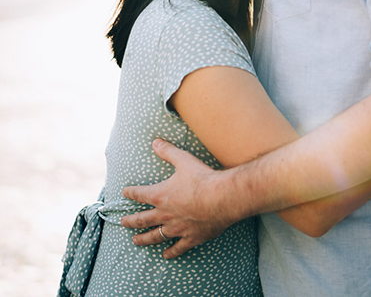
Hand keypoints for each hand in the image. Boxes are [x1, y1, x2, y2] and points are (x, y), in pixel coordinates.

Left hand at [121, 139, 234, 258]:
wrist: (221, 198)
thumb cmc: (203, 178)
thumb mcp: (184, 160)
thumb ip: (168, 152)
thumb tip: (155, 141)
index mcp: (160, 195)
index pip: (139, 194)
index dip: (131, 193)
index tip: (124, 193)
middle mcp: (164, 214)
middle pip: (142, 219)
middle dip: (131, 221)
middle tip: (122, 222)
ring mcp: (177, 228)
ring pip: (155, 236)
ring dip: (144, 239)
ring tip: (135, 241)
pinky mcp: (191, 237)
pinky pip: (177, 248)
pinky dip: (171, 252)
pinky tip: (166, 255)